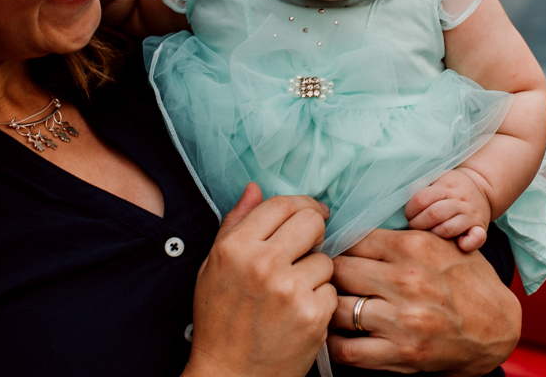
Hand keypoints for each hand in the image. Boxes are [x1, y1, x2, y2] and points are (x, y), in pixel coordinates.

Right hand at [184, 183, 336, 376]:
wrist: (230, 376)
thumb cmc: (220, 321)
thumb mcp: (213, 267)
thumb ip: (235, 223)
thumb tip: (256, 188)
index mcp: (235, 247)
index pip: (281, 204)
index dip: (301, 205)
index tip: (310, 213)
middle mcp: (262, 264)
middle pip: (311, 222)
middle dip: (313, 232)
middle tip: (306, 249)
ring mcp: (290, 290)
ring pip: (325, 259)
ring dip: (316, 272)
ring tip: (293, 292)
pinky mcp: (313, 315)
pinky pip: (331, 290)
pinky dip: (321, 300)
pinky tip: (300, 313)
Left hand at [327, 228, 519, 375]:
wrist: (498, 328)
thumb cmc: (467, 281)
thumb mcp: (440, 244)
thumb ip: (400, 235)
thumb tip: (353, 227)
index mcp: (413, 247)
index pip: (352, 238)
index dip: (337, 246)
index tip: (331, 253)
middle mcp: (406, 280)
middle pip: (338, 270)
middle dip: (329, 275)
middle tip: (326, 280)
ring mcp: (403, 319)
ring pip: (337, 308)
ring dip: (329, 308)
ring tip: (329, 305)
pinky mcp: (403, 353)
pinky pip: (348, 350)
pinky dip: (335, 343)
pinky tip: (337, 335)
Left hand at [404, 167, 493, 251]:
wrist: (482, 187)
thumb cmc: (452, 187)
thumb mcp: (437, 178)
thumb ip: (421, 187)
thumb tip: (408, 199)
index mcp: (447, 186)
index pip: (422, 199)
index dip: (410, 210)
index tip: (409, 215)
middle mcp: (460, 200)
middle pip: (434, 214)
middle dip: (418, 224)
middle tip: (414, 226)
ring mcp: (471, 215)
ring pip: (448, 229)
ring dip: (433, 235)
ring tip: (428, 234)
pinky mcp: (481, 228)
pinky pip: (477, 238)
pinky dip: (466, 244)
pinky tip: (457, 244)